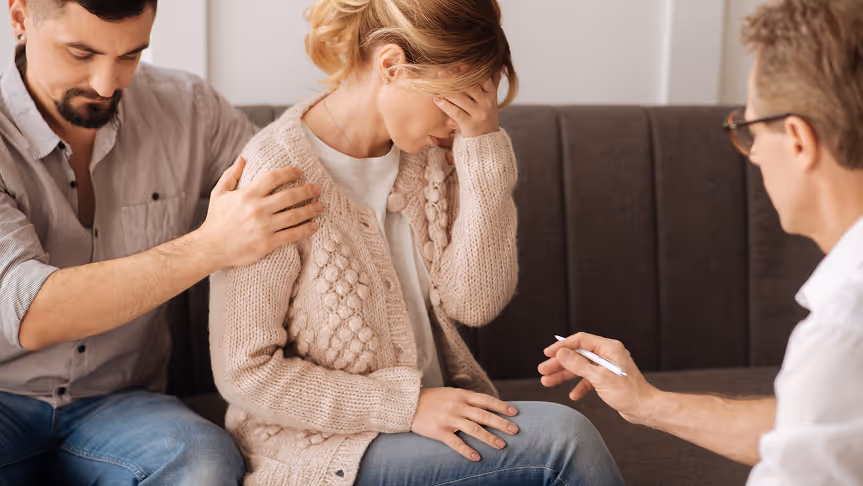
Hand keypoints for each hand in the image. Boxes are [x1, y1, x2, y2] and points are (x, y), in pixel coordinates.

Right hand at [199, 157, 322, 267]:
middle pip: (289, 196)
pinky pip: (291, 235)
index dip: (289, 172)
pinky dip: (305, 230)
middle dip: (307, 191)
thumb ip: (231, 174)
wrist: (211, 248)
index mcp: (247, 195)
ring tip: (320, 207)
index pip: (273, 178)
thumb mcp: (219, 193)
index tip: (299, 172)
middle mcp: (257, 209)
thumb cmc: (216, 220)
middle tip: (317, 188)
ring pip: (294, 216)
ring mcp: (263, 227)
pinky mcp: (267, 243)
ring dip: (310, 210)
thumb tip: (243, 158)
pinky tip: (314, 226)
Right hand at [410, 387, 519, 461]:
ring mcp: (449, 419)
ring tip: (501, 445)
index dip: (501, 406)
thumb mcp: (450, 393)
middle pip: (483, 415)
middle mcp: (457, 406)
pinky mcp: (439, 431)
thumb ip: (466, 399)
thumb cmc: (431, 399)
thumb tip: (486, 406)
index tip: (514, 413)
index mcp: (461, 395)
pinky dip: (467, 451)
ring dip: (489, 438)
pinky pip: (456, 443)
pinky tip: (477, 457)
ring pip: (473, 429)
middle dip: (500, 423)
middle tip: (514, 430)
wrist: (408, 404)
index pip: (486, 400)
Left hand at [433, 72, 501, 137]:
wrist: (487, 140)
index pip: (481, 77)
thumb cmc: (486, 116)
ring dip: (446, 90)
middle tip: (441, 71)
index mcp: (492, 94)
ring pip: (460, 97)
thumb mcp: (492, 99)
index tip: (456, 64)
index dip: (468, 70)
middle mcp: (486, 102)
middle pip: (469, 86)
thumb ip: (493, 82)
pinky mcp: (469, 124)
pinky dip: (444, 104)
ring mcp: (478, 113)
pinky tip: (436, 98)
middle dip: (454, 78)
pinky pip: (455, 112)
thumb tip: (497, 66)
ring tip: (436, 83)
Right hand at [538, 333, 659, 424]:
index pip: (580, 340)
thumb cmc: (627, 392)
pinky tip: (573, 395)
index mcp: (609, 348)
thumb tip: (561, 353)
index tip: (547, 353)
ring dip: (564, 375)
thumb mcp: (599, 377)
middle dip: (559, 363)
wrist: (644, 409)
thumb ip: (578, 364)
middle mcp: (608, 354)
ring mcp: (607, 367)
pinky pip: (588, 379)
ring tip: (547, 382)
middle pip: (577, 354)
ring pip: (580, 367)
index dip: (562, 346)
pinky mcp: (607, 379)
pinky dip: (579, 386)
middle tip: (542, 370)